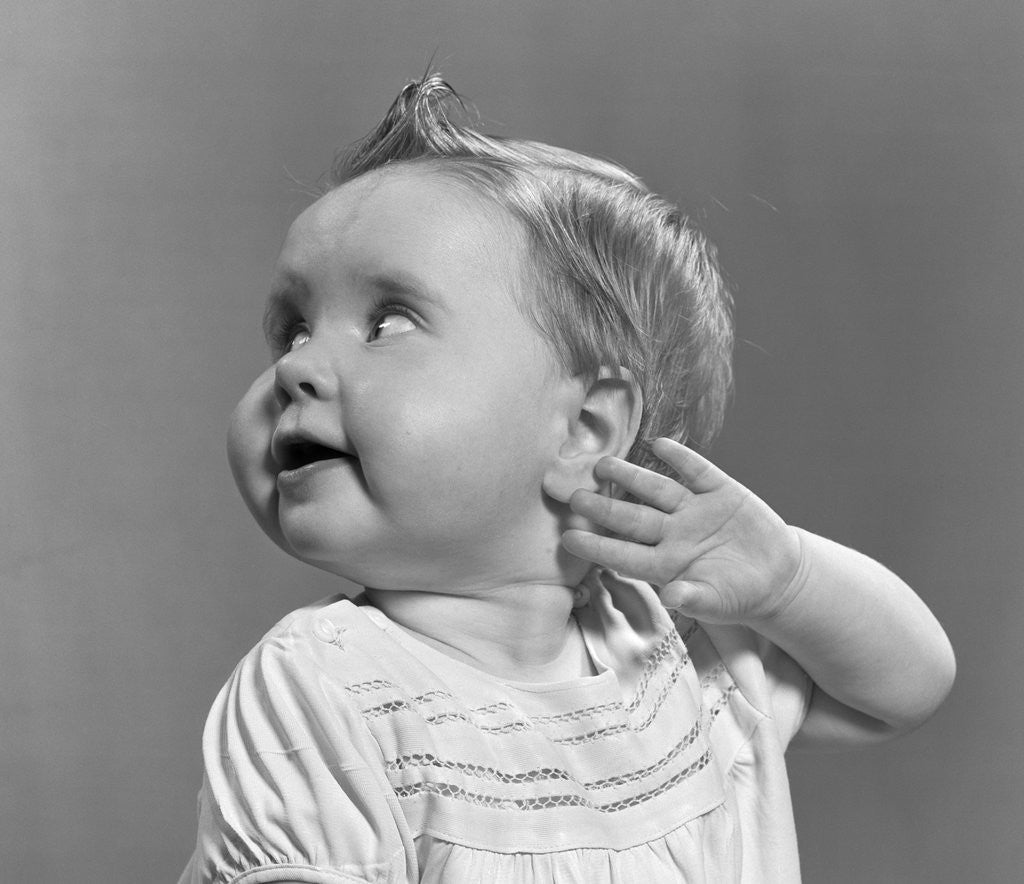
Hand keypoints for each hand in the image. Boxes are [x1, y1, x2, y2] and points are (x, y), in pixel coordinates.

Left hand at [561, 438, 802, 625]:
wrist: (778, 575)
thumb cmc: (739, 595)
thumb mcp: (718, 603)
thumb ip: (694, 600)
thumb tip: (670, 597)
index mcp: (667, 564)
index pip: (625, 555)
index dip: (597, 547)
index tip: (567, 539)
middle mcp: (674, 533)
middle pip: (633, 517)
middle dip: (604, 508)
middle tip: (574, 497)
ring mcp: (695, 510)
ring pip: (657, 490)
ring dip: (631, 476)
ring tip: (603, 464)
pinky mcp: (721, 492)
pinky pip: (698, 471)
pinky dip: (682, 458)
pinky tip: (661, 444)